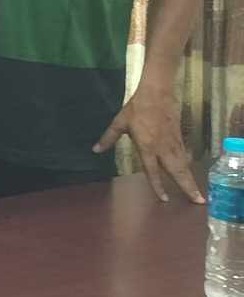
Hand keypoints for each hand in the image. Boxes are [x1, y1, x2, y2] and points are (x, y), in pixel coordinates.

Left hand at [95, 86, 203, 203]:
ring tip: (199, 195)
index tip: (164, 199)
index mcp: (147, 146)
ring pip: (184, 165)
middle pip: (177, 172)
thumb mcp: (119, 123)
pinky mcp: (179, 138)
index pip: (153, 171)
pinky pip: (184, 156)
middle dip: (187, 188)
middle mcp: (163, 148)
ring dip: (192, 180)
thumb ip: (108, 138)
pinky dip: (189, 167)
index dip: (158, 186)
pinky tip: (190, 175)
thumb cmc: (136, 108)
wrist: (157, 93)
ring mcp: (173, 143)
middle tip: (199, 203)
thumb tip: (96, 150)